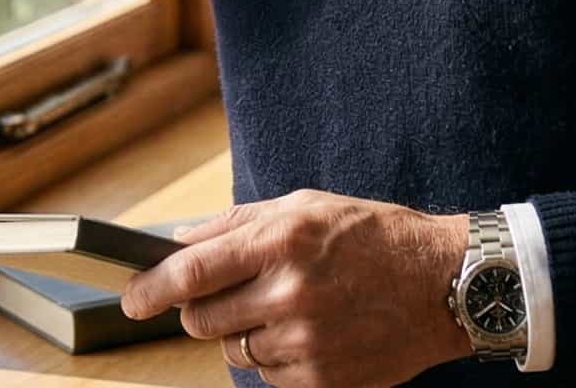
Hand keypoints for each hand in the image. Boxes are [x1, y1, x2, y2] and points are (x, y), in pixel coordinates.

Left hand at [116, 189, 472, 386]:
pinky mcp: (323, 379)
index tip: (130, 296)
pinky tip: (310, 332)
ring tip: (288, 307)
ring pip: (233, 350)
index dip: (150, 287)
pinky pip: (269, 376)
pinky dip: (276, 357)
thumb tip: (179, 242)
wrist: (445, 283)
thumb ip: (238, 223)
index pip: (191, 272)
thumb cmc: (376, 238)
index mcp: (282, 241)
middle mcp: (290, 293)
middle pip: (201, 319)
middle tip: (231, 295)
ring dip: (244, 332)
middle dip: (201, 309)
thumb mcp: (306, 206)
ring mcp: (307, 341)